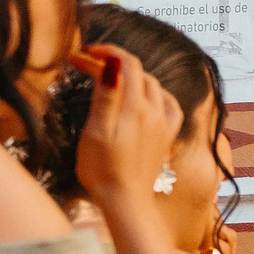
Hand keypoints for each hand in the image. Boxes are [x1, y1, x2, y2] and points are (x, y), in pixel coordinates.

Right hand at [72, 45, 183, 213]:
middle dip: (113, 64)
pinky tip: (146, 99)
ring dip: (133, 77)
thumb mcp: (96, 130)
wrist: (125, 201)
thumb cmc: (103, 169)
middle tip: (86, 67)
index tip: (84, 54)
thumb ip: (106, 96)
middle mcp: (155, 113)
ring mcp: (163, 125)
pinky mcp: (166, 138)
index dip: (106, 52)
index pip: (126, 63)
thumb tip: (113, 64)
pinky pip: (169, 106)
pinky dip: (157, 95)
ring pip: (154, 87)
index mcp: (135, 108)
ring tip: (110, 80)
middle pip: (138, 73)